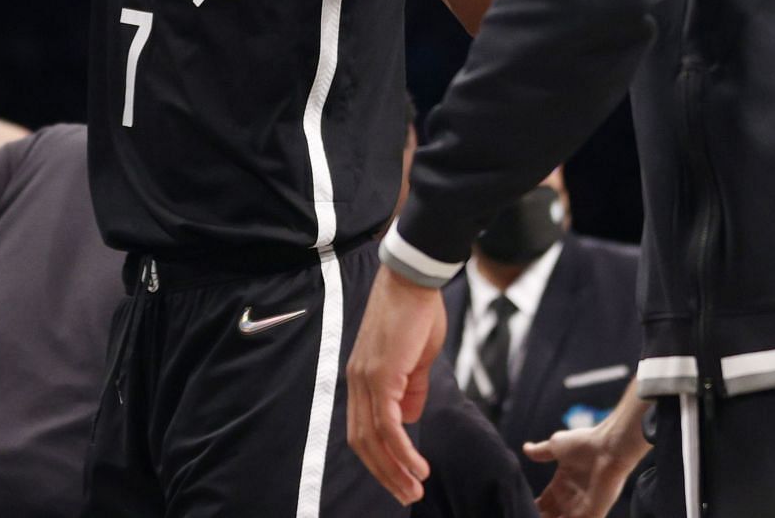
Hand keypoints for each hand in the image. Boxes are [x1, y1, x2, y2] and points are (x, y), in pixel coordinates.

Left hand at [344, 264, 444, 504]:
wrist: (414, 279)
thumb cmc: (417, 312)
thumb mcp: (416, 357)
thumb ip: (412, 387)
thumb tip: (410, 417)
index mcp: (362, 378)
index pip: (363, 429)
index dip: (379, 458)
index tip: (398, 478)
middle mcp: (357, 381)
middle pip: (362, 441)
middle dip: (385, 473)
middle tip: (406, 495)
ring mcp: (366, 378)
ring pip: (374, 438)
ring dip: (395, 468)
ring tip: (414, 489)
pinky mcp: (382, 375)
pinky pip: (389, 424)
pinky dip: (401, 450)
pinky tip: (417, 466)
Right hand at [524, 404, 650, 517]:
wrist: (609, 447)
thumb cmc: (585, 444)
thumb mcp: (556, 446)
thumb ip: (541, 452)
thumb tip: (526, 448)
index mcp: (562, 484)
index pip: (544, 502)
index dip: (533, 507)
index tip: (521, 507)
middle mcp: (570, 498)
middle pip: (551, 516)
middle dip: (539, 517)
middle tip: (525, 516)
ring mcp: (582, 507)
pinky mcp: (593, 514)